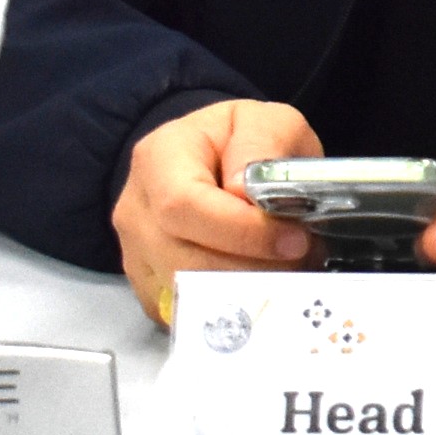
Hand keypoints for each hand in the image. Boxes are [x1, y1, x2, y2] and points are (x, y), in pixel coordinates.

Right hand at [113, 98, 319, 321]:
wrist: (211, 159)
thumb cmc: (240, 141)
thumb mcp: (265, 120)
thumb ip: (262, 143)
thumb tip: (242, 190)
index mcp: (158, 158)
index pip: (183, 206)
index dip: (240, 232)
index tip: (294, 239)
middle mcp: (135, 209)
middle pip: (182, 260)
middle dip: (251, 269)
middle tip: (300, 263)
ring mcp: (136, 254)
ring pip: (183, 294)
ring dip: (245, 293)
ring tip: (288, 275)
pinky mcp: (148, 289)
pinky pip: (184, 314)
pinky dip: (228, 311)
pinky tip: (262, 290)